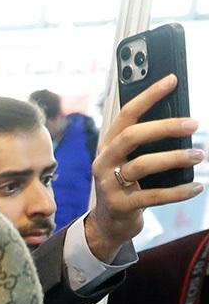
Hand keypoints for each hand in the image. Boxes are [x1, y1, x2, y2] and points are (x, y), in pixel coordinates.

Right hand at [85, 75, 203, 261]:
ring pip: (143, 165)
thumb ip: (145, 143)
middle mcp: (104, 162)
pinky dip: (178, 192)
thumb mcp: (130, 161)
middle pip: (132, 136)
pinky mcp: (120, 205)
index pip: (126, 114)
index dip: (148, 96)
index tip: (171, 80)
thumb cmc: (127, 185)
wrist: (109, 223)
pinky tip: (196, 187)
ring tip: (198, 155)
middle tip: (194, 124)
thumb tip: (182, 124)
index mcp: (108, 145)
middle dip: (165, 127)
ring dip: (175, 158)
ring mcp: (109, 185)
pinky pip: (153, 196)